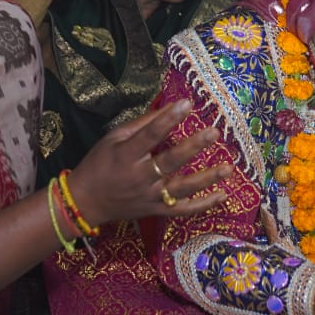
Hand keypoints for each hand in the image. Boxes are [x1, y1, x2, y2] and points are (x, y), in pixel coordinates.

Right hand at [68, 100, 230, 226]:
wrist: (86, 202)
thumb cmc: (100, 164)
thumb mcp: (113, 139)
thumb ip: (142, 125)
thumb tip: (170, 108)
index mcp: (125, 156)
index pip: (149, 136)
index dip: (168, 119)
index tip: (187, 104)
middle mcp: (139, 178)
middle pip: (169, 162)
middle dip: (193, 147)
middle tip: (214, 132)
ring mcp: (150, 197)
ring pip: (182, 189)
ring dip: (207, 179)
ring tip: (228, 167)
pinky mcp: (156, 211)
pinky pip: (183, 210)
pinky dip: (204, 205)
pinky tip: (223, 195)